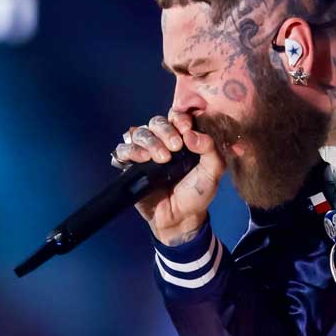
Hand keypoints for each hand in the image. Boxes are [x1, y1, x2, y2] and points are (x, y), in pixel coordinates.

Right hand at [112, 111, 224, 245]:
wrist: (180, 218)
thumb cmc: (197, 193)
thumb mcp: (213, 172)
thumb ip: (210, 150)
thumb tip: (191, 134)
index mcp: (182, 138)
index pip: (176, 117)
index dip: (179, 119)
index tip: (186, 130)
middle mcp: (162, 142)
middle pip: (156, 122)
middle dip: (165, 131)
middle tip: (175, 148)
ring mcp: (145, 153)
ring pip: (139, 133)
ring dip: (149, 142)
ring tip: (161, 159)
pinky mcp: (130, 166)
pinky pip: (123, 150)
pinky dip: (130, 151)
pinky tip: (142, 159)